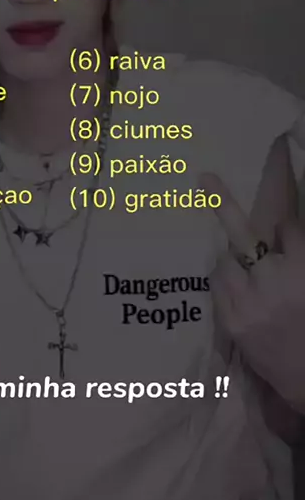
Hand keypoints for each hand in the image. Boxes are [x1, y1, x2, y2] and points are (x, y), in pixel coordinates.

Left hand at [203, 174, 304, 414]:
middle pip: (246, 233)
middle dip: (224, 203)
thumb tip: (282, 230)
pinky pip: (217, 284)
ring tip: (251, 276)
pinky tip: (237, 286)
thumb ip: (299, 255)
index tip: (285, 233)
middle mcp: (275, 282)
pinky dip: (225, 279)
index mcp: (304, 272)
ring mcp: (249, 303)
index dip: (287, 230)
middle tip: (204, 178)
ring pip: (227, 259)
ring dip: (236, 260)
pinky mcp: (231, 322)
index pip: (290, 229)